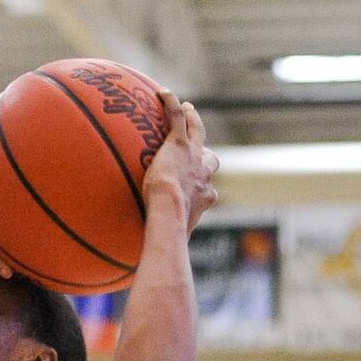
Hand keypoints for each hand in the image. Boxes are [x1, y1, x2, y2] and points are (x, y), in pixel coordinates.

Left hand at [143, 91, 219, 232]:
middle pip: (210, 158)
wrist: (167, 211)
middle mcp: (205, 174)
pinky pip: (176, 118)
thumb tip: (151, 268)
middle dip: (205, 150)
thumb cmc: (168, 230)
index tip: (197, 180)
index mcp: (205, 195)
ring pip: (197, 131)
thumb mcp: (169, 238)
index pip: (206, 184)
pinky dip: (171, 104)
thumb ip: (165, 244)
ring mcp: (194, 157)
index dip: (202, 181)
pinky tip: (162, 92)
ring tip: (188, 108)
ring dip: (193, 118)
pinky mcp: (179, 144)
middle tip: (198, 141)